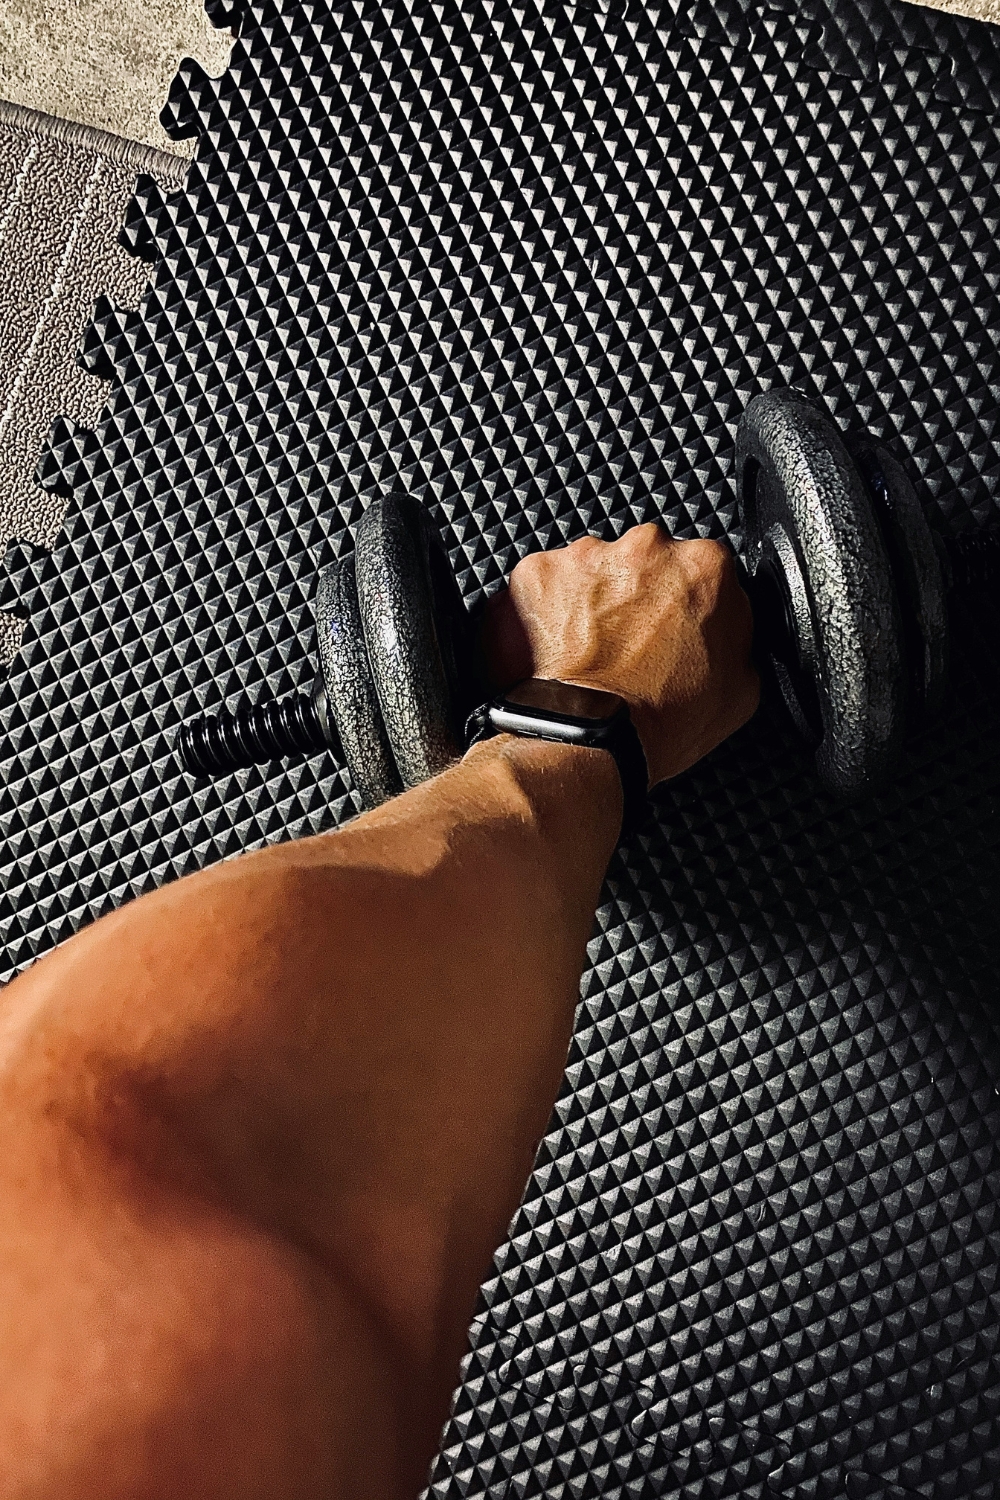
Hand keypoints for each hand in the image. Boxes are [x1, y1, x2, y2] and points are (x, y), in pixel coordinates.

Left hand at [480, 524, 759, 786]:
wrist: (591, 739)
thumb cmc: (662, 719)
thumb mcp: (742, 686)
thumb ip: (739, 633)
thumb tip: (729, 623)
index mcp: (705, 566)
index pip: (702, 570)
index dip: (687, 604)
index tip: (673, 629)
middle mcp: (647, 548)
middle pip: (645, 562)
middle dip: (637, 596)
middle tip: (629, 645)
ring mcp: (587, 556)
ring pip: (593, 569)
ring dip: (592, 601)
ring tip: (589, 652)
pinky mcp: (538, 572)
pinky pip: (544, 583)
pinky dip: (547, 609)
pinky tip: (556, 648)